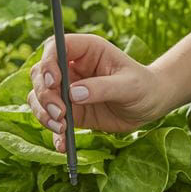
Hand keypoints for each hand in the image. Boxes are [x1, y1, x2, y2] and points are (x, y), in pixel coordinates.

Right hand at [27, 34, 169, 151]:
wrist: (150, 105)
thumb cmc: (143, 86)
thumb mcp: (128, 85)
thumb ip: (102, 88)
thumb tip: (73, 94)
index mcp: (86, 51)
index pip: (55, 47)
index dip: (48, 62)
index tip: (53, 82)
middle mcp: (72, 67)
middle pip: (41, 74)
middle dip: (44, 94)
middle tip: (59, 113)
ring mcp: (68, 89)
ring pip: (40, 97)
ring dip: (44, 113)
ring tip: (62, 128)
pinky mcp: (70, 111)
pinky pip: (52, 119)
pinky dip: (53, 133)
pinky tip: (62, 144)